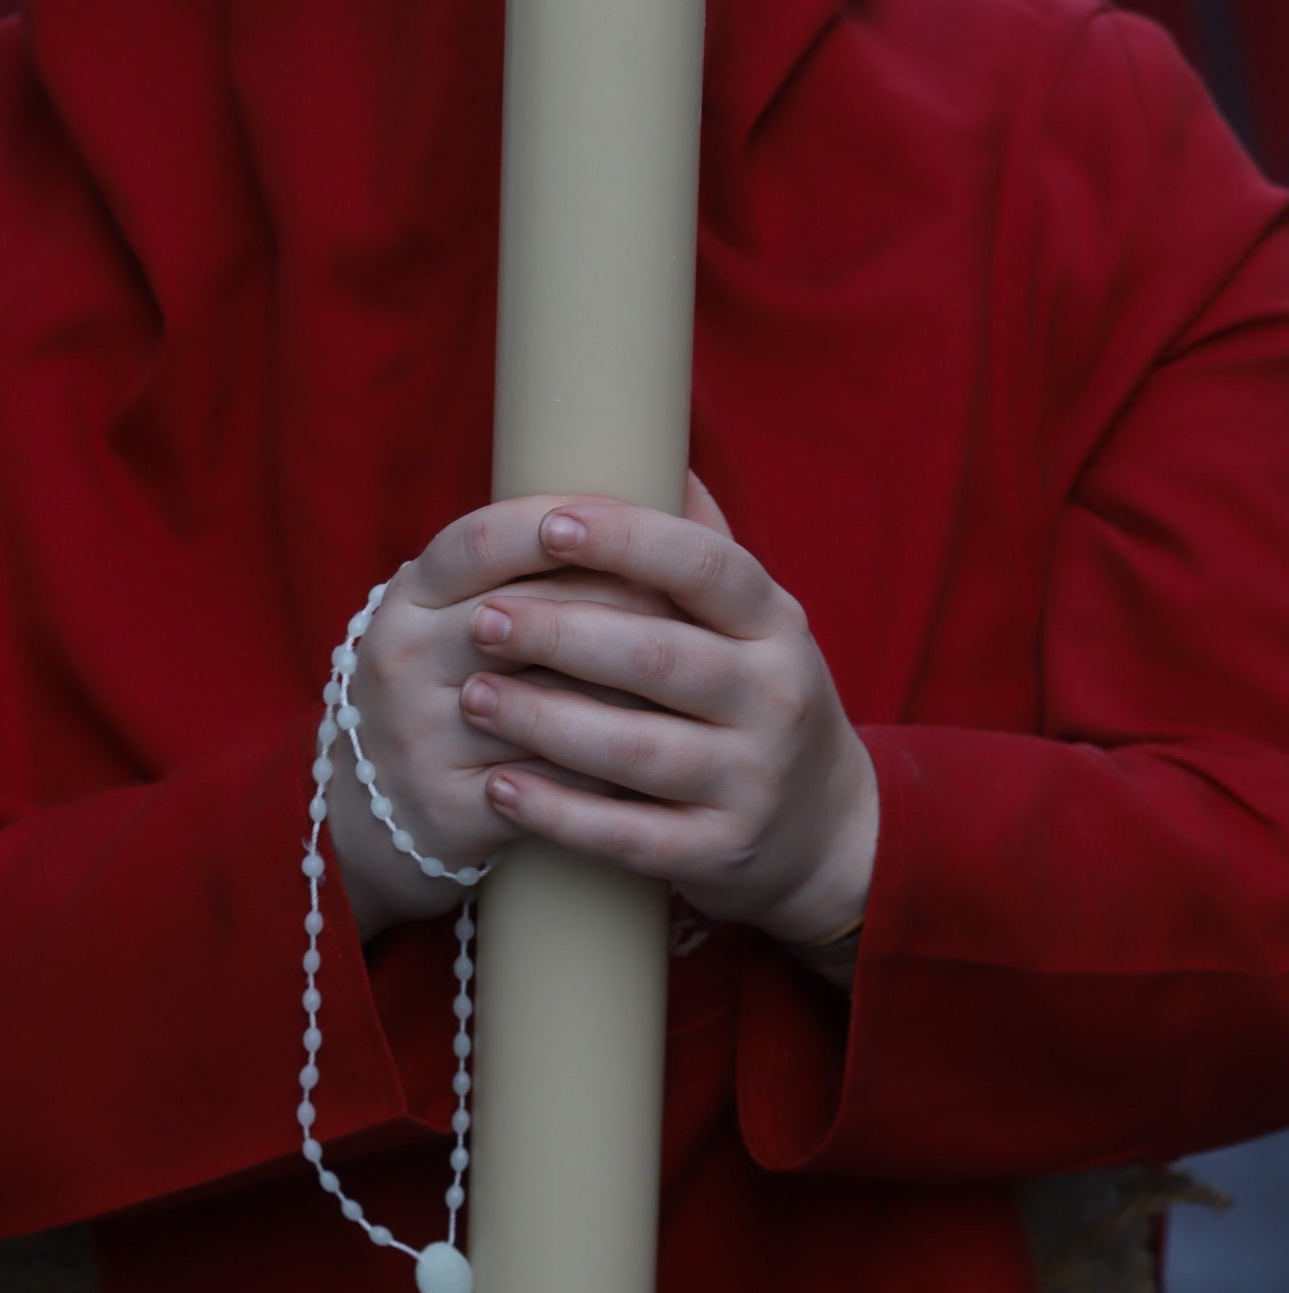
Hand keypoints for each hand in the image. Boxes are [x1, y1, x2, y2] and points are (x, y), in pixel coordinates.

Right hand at [324, 504, 676, 938]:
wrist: (381, 808)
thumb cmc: (453, 683)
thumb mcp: (461, 610)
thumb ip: (537, 556)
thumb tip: (674, 477)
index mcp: (409, 599)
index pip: (483, 541)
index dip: (556, 524)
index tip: (624, 519)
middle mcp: (402, 660)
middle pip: (527, 618)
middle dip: (621, 607)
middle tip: (696, 610)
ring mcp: (419, 737)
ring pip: (548, 705)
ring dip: (626, 694)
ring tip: (691, 684)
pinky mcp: (446, 807)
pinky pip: (550, 784)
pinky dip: (608, 772)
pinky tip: (656, 759)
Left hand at [457, 489, 878, 946]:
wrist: (822, 830)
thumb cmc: (757, 700)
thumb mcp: (756, 622)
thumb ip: (702, 547)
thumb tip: (652, 441)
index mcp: (776, 624)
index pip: (705, 567)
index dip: (627, 541)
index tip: (548, 524)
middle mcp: (774, 697)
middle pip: (656, 657)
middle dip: (558, 635)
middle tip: (480, 620)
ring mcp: (750, 781)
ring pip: (634, 749)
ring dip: (542, 721)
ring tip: (470, 696)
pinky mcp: (718, 851)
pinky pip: (627, 835)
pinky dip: (558, 813)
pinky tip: (500, 788)